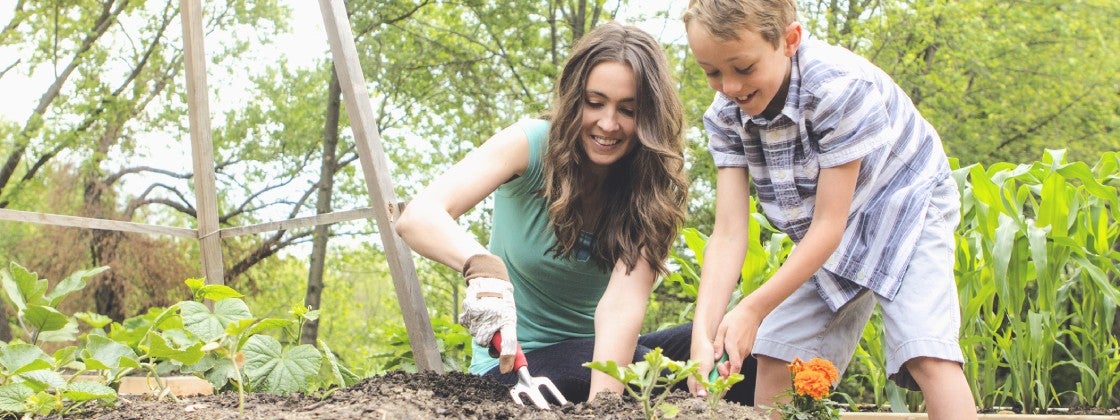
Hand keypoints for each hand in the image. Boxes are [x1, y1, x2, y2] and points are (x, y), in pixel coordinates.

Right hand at [458, 254, 517, 372]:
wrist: (489, 280)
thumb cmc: (502, 302)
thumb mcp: (509, 317)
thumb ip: (507, 336)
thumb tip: (506, 360)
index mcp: (508, 320)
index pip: (508, 343)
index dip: (507, 358)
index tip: (505, 369)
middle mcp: (493, 319)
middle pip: (484, 343)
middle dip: (487, 341)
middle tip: (490, 329)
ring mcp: (479, 316)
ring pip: (474, 334)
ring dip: (478, 329)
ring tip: (485, 315)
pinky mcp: (467, 312)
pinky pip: (466, 325)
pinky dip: (470, 322)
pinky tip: (476, 312)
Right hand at [687, 332, 720, 397]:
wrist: (706, 339)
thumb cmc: (701, 353)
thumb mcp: (702, 369)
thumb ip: (702, 383)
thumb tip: (701, 396)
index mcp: (694, 384)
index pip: (706, 397)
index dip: (715, 392)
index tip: (720, 381)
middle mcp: (701, 383)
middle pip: (715, 391)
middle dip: (721, 381)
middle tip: (721, 369)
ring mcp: (709, 377)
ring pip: (720, 383)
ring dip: (724, 374)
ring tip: (722, 364)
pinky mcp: (715, 372)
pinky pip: (723, 376)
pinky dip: (725, 371)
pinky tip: (724, 363)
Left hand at [713, 301, 764, 376]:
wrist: (751, 312)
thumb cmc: (734, 318)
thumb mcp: (722, 329)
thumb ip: (719, 344)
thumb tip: (716, 358)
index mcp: (734, 346)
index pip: (735, 367)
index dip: (728, 375)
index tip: (720, 373)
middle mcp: (742, 351)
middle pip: (736, 369)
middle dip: (727, 372)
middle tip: (719, 366)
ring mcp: (746, 350)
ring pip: (738, 364)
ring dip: (730, 366)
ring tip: (722, 358)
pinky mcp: (748, 348)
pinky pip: (740, 358)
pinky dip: (734, 360)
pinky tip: (728, 353)